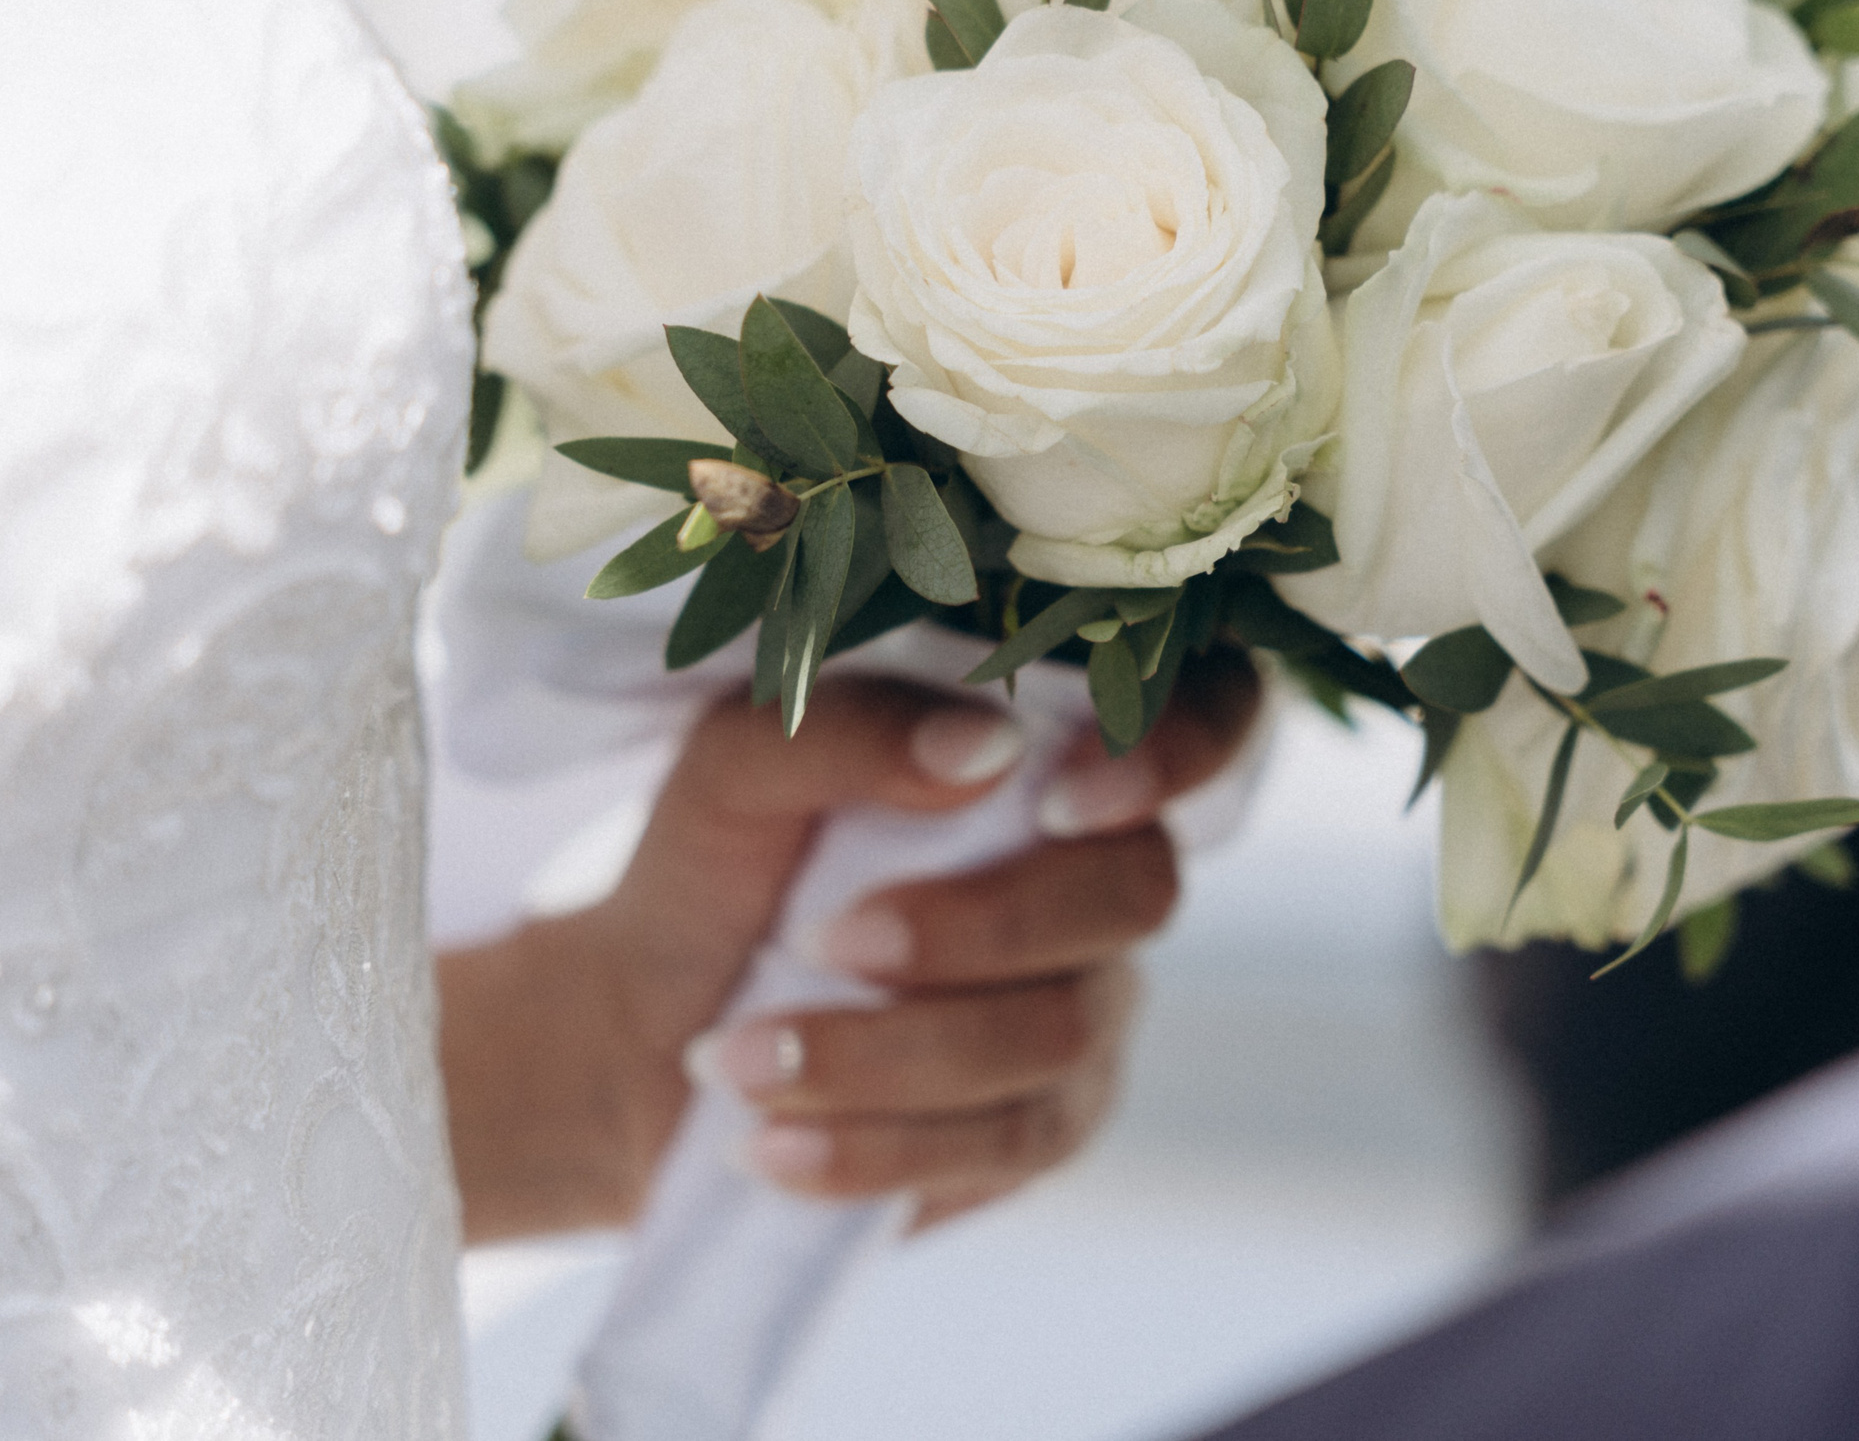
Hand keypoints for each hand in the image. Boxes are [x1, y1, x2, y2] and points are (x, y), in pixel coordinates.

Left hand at [436, 646, 1259, 1243]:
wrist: (651, 1028)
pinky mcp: (1047, 1127)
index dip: (1183, 745)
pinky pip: (1007, 1144)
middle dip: (974, 926)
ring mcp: (1091, 1006)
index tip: (1063, 794)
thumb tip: (986, 748)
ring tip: (742, 1062)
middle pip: (1134, 893)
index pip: (1207, 711)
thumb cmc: (717, 866)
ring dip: (887, 1053)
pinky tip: (772, 1145)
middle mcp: (1100, 876)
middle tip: (820, 938)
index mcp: (1051, 753)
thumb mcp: (738, 769)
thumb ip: (854, 732)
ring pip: (1059, 1034)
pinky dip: (878, 1147)